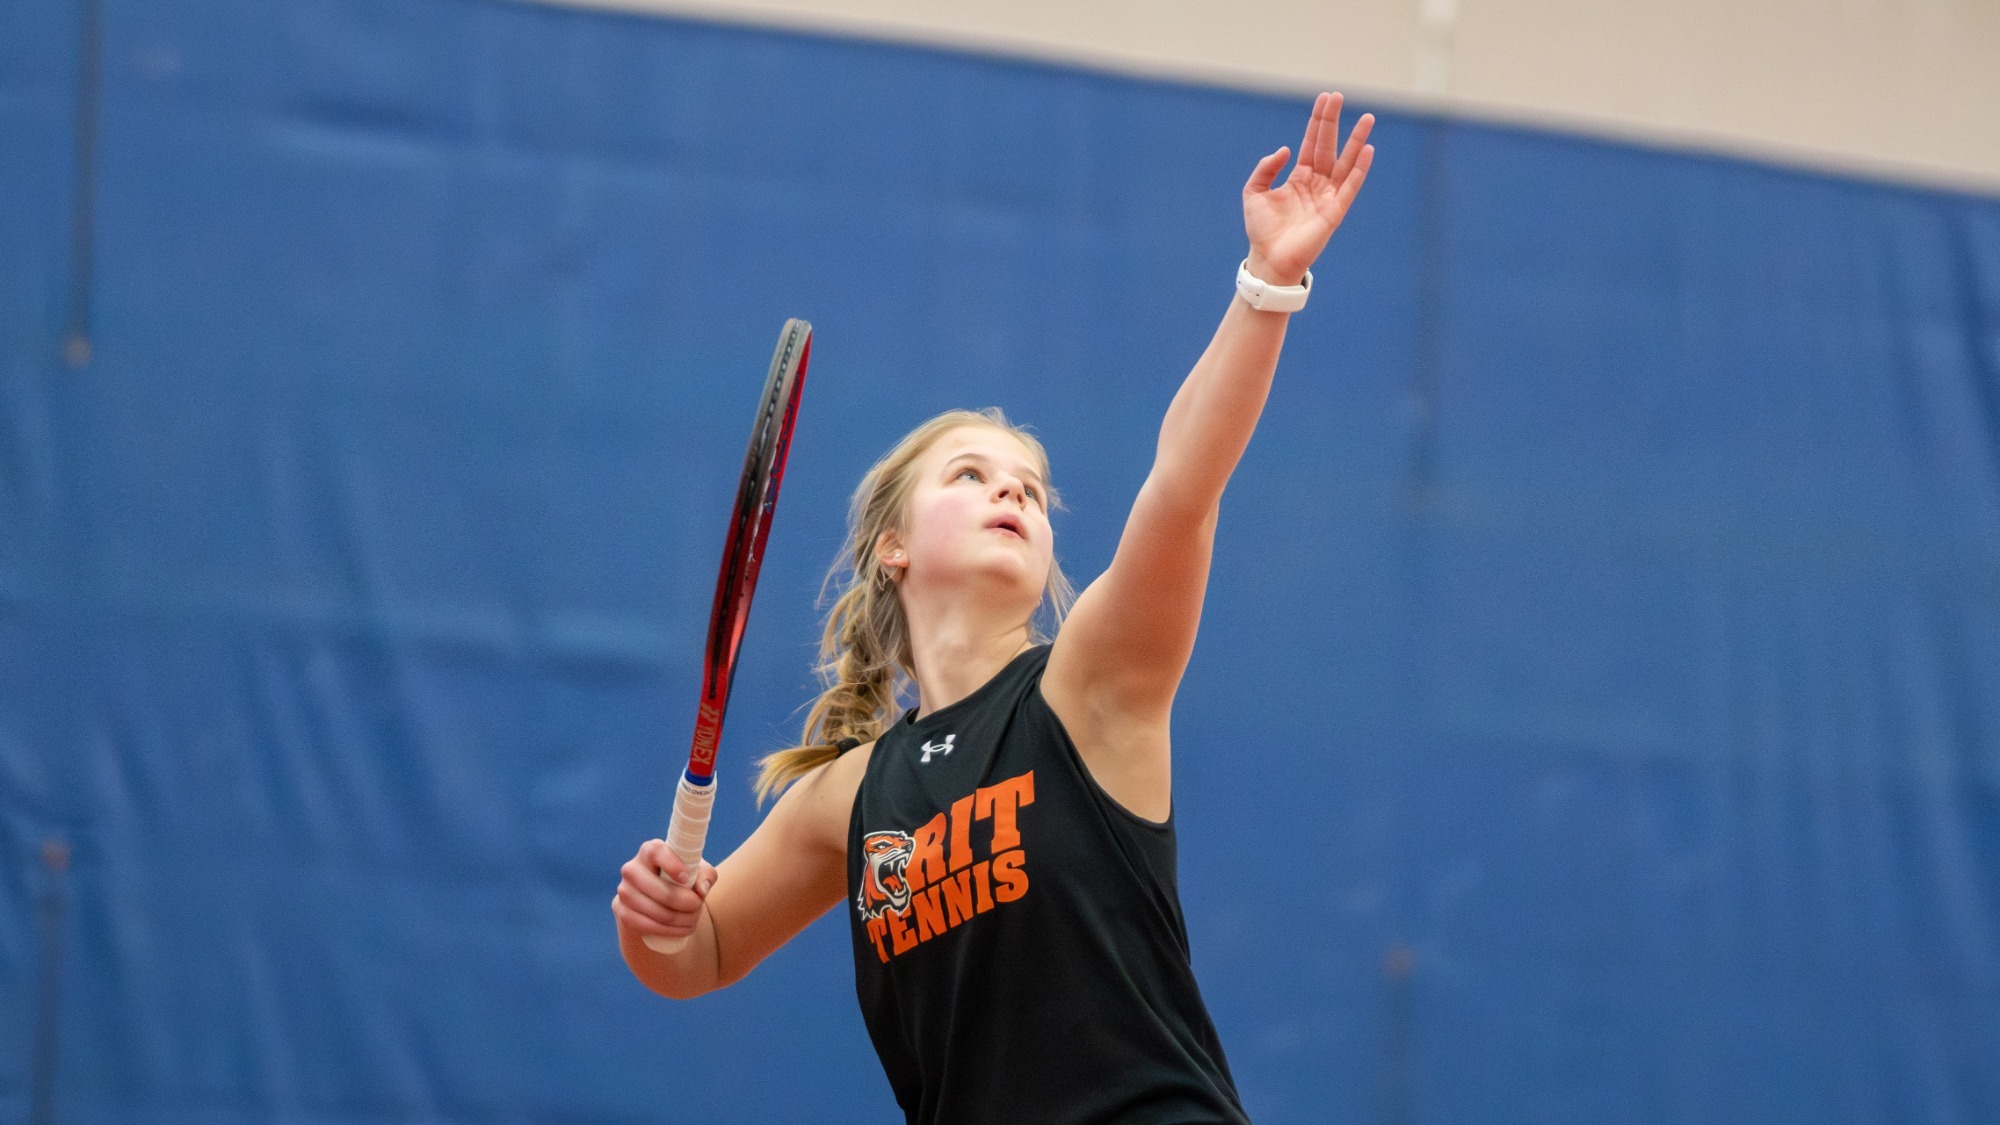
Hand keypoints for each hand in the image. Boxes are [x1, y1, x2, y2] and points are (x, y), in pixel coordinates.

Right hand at [612, 839, 718, 946]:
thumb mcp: (696, 872)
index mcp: (649, 851)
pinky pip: (649, 926)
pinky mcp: (623, 913)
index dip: (672, 865)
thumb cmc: (679, 880)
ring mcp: (625, 892)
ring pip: (658, 911)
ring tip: (694, 919)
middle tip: (699, 905)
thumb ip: (705, 875)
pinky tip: (684, 929)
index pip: (656, 852)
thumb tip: (701, 890)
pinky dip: (670, 930)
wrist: (656, 901)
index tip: (687, 879)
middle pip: (661, 890)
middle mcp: (632, 869)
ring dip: (682, 919)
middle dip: (686, 902)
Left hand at [1241, 92, 1374, 286]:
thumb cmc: (1261, 230)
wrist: (1268, 259)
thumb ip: (1266, 168)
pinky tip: (1368, 150)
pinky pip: (1350, 186)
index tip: (1325, 98)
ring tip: (1367, 118)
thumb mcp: (1253, 192)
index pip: (1311, 143)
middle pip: (1328, 146)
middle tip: (1339, 96)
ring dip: (1357, 140)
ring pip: (1345, 162)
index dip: (1318, 121)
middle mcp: (1316, 183)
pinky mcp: (1335, 211)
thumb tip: (1286, 150)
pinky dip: (1360, 169)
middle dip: (1333, 121)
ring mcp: (1328, 196)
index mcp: (1299, 177)